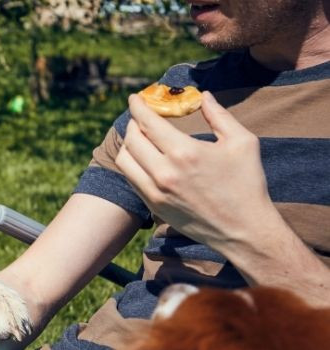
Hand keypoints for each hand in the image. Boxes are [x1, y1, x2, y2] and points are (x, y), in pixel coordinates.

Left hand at [115, 91, 279, 251]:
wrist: (244, 231)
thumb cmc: (247, 184)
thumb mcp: (242, 143)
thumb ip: (219, 115)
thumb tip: (203, 96)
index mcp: (184, 152)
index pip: (148, 122)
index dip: (137, 107)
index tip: (135, 98)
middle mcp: (164, 172)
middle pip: (132, 139)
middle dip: (133, 123)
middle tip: (141, 117)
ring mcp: (155, 192)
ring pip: (124, 161)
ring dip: (128, 144)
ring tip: (140, 137)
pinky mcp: (153, 206)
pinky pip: (131, 179)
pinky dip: (132, 164)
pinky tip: (143, 158)